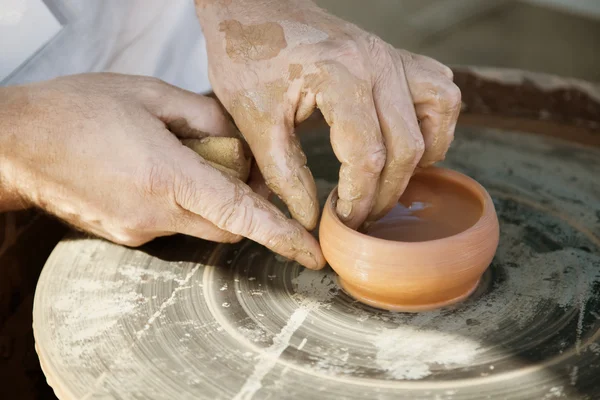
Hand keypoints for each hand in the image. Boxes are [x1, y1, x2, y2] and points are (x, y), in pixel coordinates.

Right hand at [0, 73, 324, 268]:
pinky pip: (174, 225)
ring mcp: (140, 231)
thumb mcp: (148, 95)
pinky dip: (184, 204)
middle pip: (228, 224)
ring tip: (188, 160)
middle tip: (240, 168)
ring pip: (202, 225)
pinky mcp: (128, 236)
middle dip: (247, 205)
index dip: (281, 235)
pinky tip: (160, 173)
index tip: (311, 255)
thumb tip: (237, 139)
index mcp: (166, 177)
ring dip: (212, 201)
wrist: (16, 145)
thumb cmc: (77, 111)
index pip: (240, 214)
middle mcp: (157, 214)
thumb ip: (203, 116)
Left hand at [196, 0, 460, 229]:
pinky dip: (435, 123)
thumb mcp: (254, 120)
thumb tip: (311, 220)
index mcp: (337, 75)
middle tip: (362, 215)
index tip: (344, 220)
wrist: (256, 9)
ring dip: (422, 157)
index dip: (359, 199)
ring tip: (390, 181)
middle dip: (387, 192)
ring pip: (440, 112)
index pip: (367, 155)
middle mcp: (376, 62)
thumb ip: (284, 174)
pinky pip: (440, 90)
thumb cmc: (248, 57)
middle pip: (406, 145)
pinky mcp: (395, 55)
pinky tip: (408, 142)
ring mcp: (391, 55)